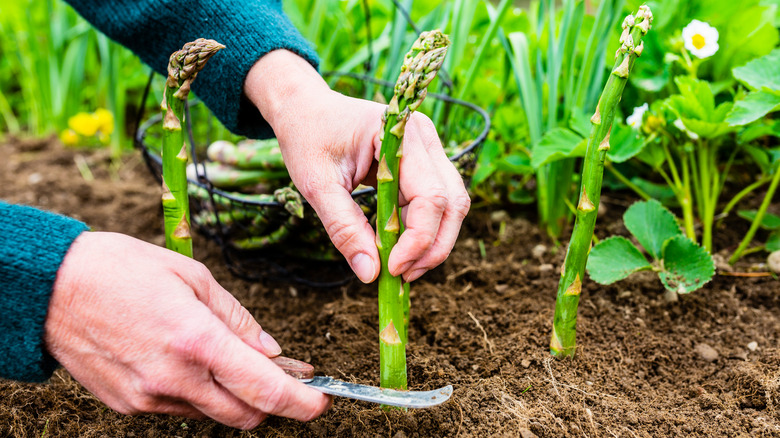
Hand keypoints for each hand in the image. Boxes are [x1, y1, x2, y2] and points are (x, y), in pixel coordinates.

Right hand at [44, 232, 329, 428]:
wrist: (51, 289)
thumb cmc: (123, 270)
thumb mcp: (193, 278)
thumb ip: (238, 320)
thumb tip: (272, 351)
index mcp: (197, 341)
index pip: (265, 389)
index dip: (301, 402)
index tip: (320, 400)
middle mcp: (175, 378)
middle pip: (246, 415)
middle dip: (273, 402)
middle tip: (283, 376)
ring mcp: (150, 398)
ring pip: (214, 414)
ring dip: (234, 397)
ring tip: (233, 362)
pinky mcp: (129, 405)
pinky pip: (181, 409)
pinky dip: (199, 393)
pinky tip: (191, 363)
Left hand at [245, 50, 469, 282]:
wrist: (306, 109)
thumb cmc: (308, 137)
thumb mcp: (316, 184)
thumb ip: (344, 228)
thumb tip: (370, 274)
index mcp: (401, 134)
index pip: (430, 196)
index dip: (418, 239)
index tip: (392, 269)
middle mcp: (425, 138)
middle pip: (452, 203)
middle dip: (432, 246)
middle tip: (401, 276)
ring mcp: (428, 151)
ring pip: (451, 206)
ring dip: (432, 242)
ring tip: (400, 267)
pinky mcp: (423, 165)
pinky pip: (435, 204)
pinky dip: (421, 231)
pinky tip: (397, 249)